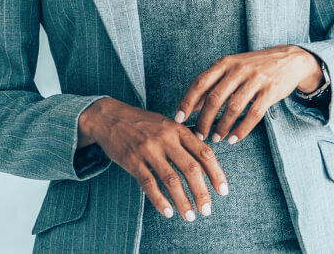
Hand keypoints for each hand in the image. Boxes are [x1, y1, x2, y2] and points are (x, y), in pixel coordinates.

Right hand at [78, 97, 226, 221]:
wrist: (110, 117)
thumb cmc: (144, 123)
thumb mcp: (168, 124)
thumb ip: (186, 140)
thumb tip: (207, 161)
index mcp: (179, 130)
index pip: (204, 153)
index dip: (216, 174)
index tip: (222, 191)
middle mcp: (167, 139)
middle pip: (190, 169)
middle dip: (201, 193)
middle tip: (207, 210)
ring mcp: (149, 150)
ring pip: (171, 180)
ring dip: (182, 201)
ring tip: (190, 216)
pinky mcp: (132, 161)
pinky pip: (148, 184)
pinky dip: (159, 200)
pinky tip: (168, 212)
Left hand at [174, 46, 322, 143]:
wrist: (289, 59)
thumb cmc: (255, 67)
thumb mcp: (232, 68)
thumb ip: (212, 84)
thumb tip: (191, 106)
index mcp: (225, 63)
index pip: (200, 83)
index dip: (187, 102)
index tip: (179, 119)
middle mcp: (239, 69)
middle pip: (215, 98)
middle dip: (204, 120)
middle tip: (199, 136)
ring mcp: (256, 79)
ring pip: (233, 107)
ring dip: (222, 126)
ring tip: (216, 138)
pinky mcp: (271, 90)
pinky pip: (253, 114)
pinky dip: (242, 129)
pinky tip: (234, 138)